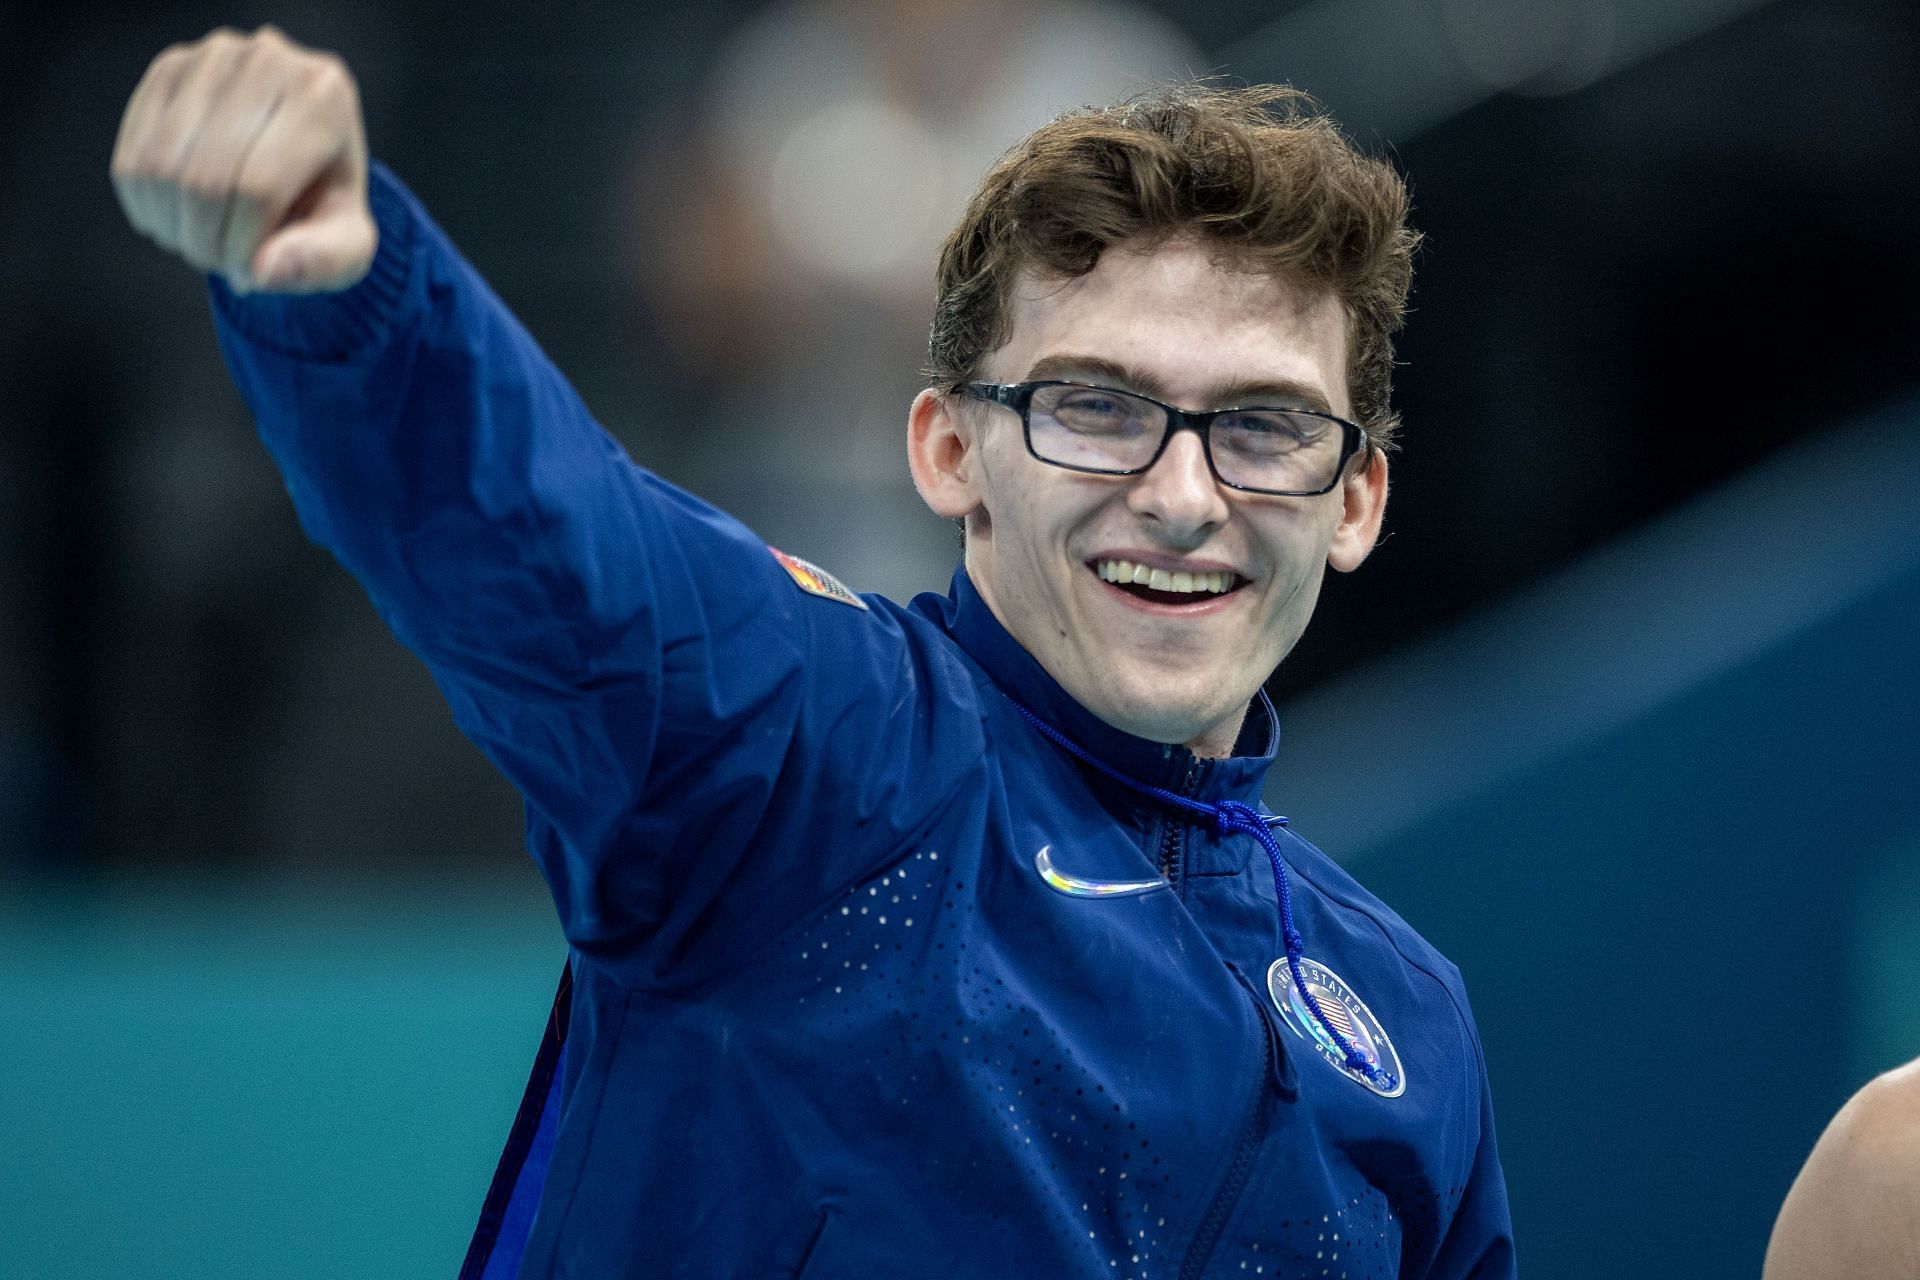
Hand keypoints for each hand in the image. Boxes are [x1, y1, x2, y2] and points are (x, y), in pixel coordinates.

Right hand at [111, 25, 375, 293]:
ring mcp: (211, 58)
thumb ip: (320, 263)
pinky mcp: (169, 69)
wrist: (304, 156)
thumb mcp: (348, 243)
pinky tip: (174, 217)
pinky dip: (145, 204)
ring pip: (159, 168)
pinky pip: (132, 155)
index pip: (258, 187)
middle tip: (219, 261)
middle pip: (204, 179)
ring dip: (172, 226)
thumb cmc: (325, 202)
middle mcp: (267, 61)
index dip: (241, 245)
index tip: (250, 270)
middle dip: (204, 241)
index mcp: (324, 98)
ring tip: (201, 240)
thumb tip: (261, 271)